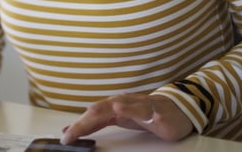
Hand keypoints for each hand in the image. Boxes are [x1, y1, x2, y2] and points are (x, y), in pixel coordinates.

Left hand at [60, 94, 192, 143]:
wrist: (176, 109)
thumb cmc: (144, 114)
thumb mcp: (117, 120)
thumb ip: (96, 123)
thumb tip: (72, 129)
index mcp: (112, 107)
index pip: (91, 116)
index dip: (77, 126)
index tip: (65, 138)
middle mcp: (122, 103)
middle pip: (99, 111)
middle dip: (83, 122)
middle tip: (70, 134)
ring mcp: (138, 105)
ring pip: (117, 106)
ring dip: (103, 111)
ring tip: (90, 115)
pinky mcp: (154, 111)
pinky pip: (142, 109)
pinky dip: (130, 109)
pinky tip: (121, 109)